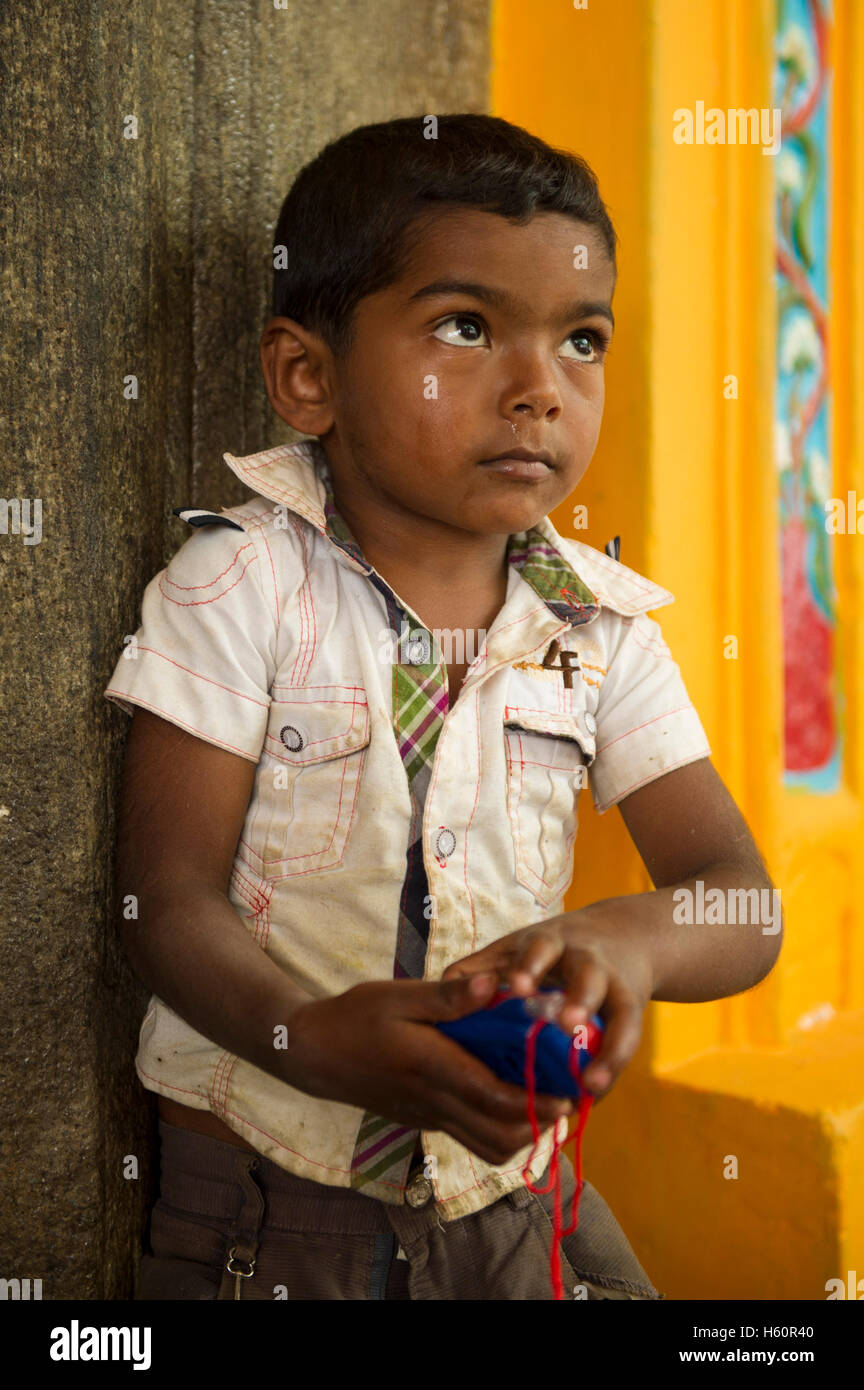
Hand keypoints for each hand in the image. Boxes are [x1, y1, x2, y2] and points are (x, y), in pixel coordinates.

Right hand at [283, 975, 574, 1166]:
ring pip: (487, 1144)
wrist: (312, 1054)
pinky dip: (500, 1128)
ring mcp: (430, 1116)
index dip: (537, 1101)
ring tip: (547, 1099)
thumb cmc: (355, 1017)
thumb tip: (496, 984)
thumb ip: (449, 996)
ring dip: (522, 1131)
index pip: (494, 1098)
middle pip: (499, 1134)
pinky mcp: (426, 1119)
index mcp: (432, 1068)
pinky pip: (472, 1136)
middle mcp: (434, 1101)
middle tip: (570, 1094)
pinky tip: (513, 1098)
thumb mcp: (399, 996)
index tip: (570, 1091)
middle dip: (540, 1121)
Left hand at [440, 910, 653, 1097]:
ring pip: (619, 1011)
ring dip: (607, 1045)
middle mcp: (588, 961)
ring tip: (589, 1080)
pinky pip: (628, 1039)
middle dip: (578, 999)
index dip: (529, 968)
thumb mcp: (516, 950)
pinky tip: (595, 1092)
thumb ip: (478, 971)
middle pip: (588, 976)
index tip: (517, 988)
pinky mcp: (631, 1011)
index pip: (540, 949)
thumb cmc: (552, 951)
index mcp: (550, 943)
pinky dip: (613, 1066)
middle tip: (565, 1024)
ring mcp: (615, 987)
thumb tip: (441, 999)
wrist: (623, 936)